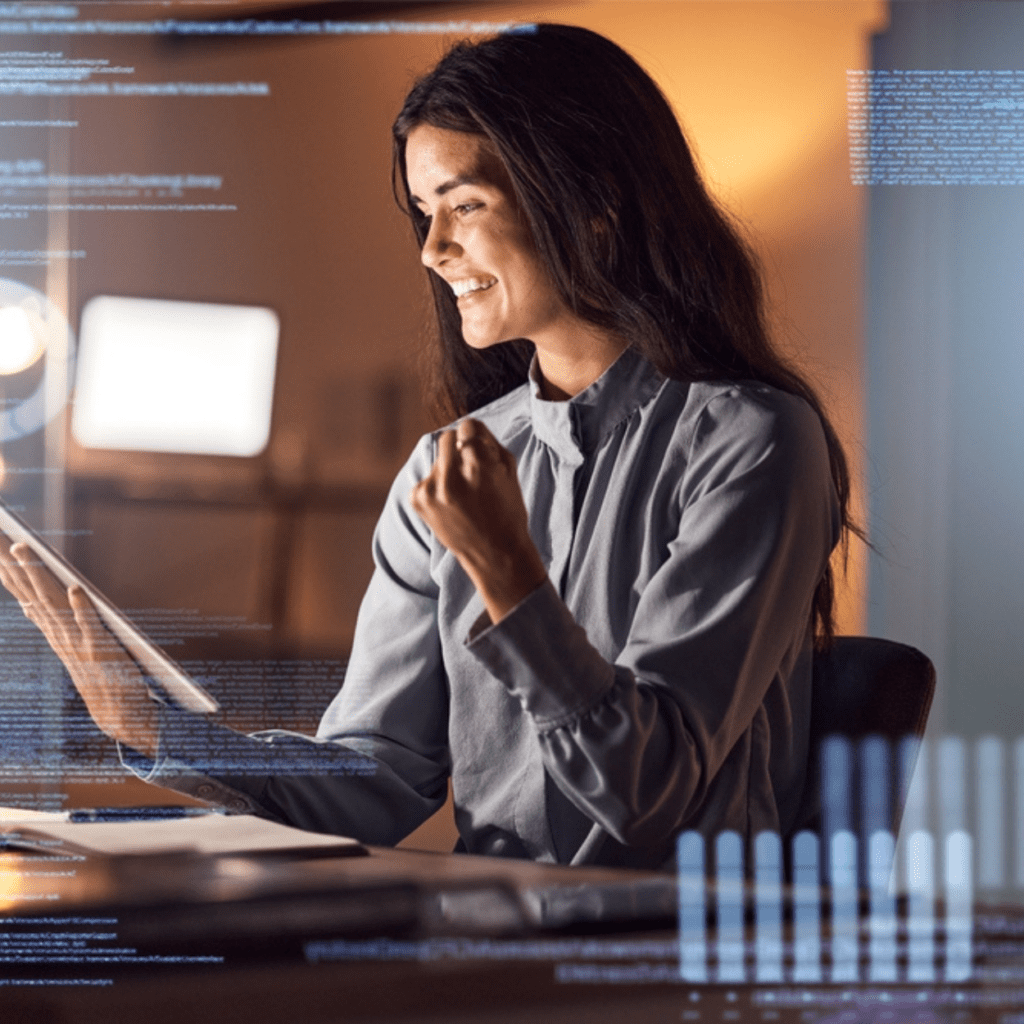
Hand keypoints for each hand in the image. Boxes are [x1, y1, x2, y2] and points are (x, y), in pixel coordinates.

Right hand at [0, 538, 157, 757]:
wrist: (121, 716)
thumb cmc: (99, 678)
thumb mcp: (69, 648)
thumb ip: (50, 625)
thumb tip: (28, 605)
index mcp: (55, 634)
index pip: (28, 598)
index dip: (13, 576)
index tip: (0, 551)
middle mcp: (62, 636)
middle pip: (36, 596)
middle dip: (19, 569)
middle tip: (6, 542)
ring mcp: (79, 643)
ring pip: (55, 605)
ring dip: (40, 578)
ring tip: (26, 552)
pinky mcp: (102, 650)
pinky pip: (90, 624)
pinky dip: (82, 606)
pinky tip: (74, 588)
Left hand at [410, 419, 546, 622]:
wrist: (494, 554)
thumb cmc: (507, 511)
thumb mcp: (509, 471)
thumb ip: (489, 442)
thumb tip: (469, 427)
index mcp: (479, 464)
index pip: (467, 426)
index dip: (475, 436)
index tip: (477, 448)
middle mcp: (452, 475)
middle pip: (446, 438)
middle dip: (458, 449)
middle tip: (469, 470)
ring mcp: (432, 489)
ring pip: (436, 460)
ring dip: (447, 470)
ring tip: (463, 495)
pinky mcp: (418, 500)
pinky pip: (425, 479)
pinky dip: (436, 488)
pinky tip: (451, 505)